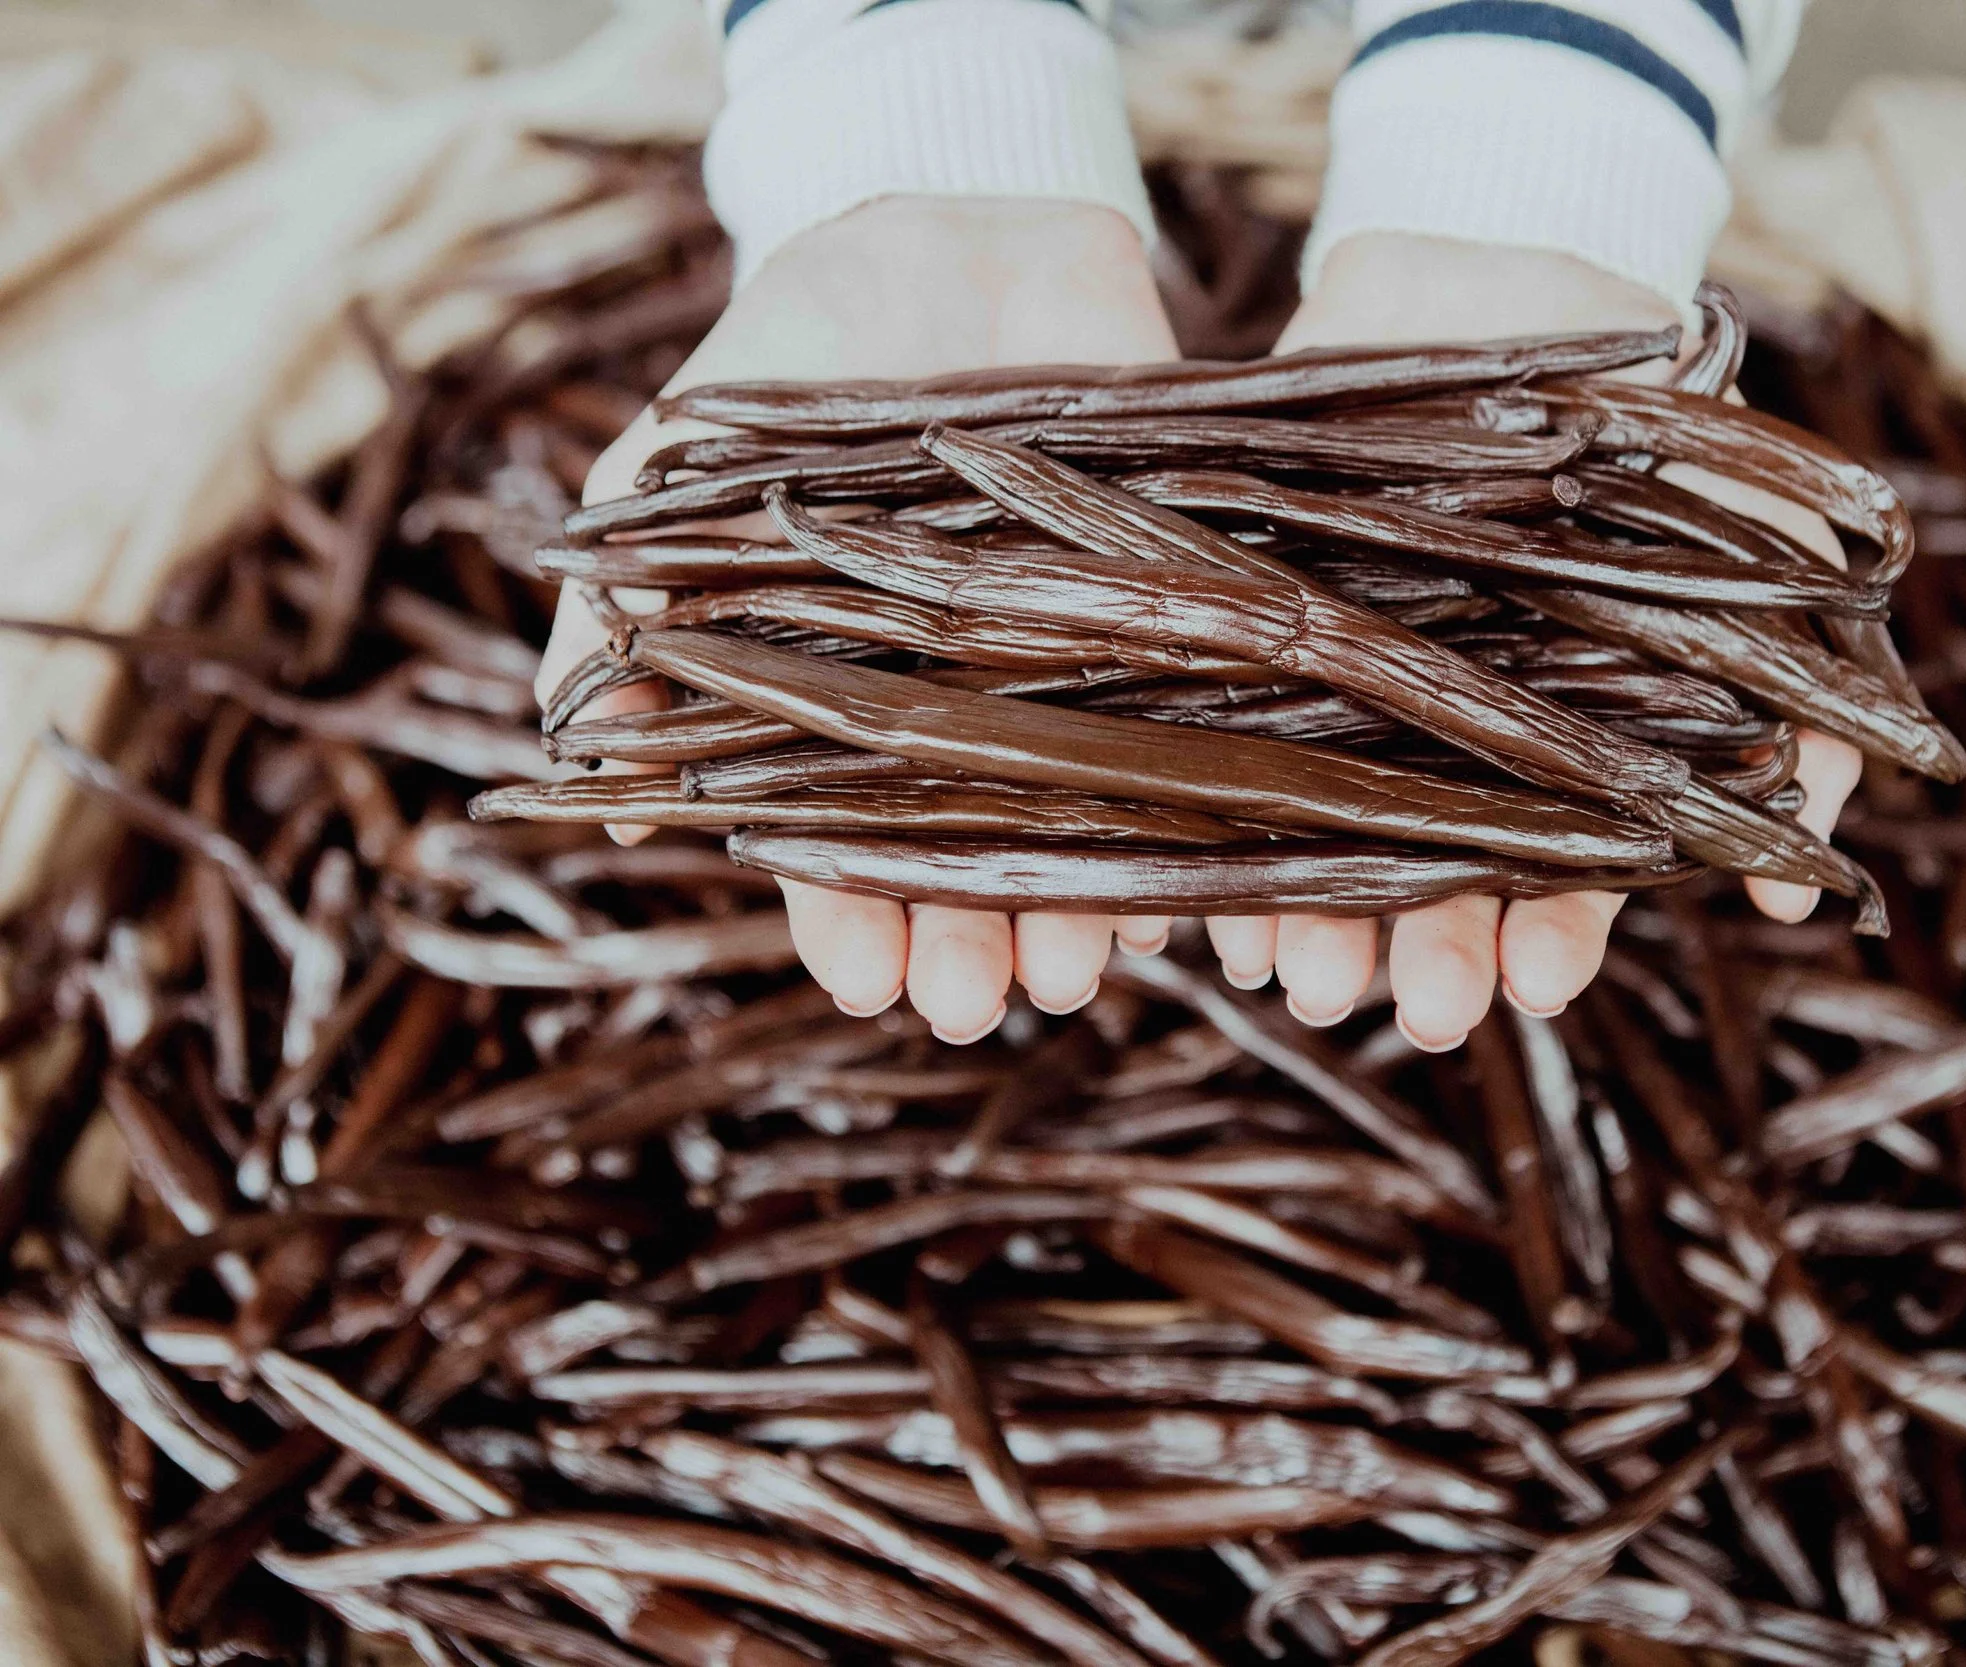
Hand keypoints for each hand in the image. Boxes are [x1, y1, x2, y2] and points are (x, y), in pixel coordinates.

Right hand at [536, 197, 1181, 1041]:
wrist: (946, 230)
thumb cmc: (787, 365)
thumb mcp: (666, 483)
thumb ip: (618, 622)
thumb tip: (596, 787)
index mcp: (845, 703)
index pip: (845, 849)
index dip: (850, 925)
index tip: (863, 989)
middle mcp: (966, 712)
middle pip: (973, 864)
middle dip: (971, 945)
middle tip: (979, 1008)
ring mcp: (1071, 668)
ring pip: (1082, 824)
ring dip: (1081, 908)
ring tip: (1078, 970)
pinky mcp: (1170, 613)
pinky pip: (1191, 733)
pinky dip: (1190, 802)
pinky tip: (1186, 864)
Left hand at [1216, 234, 1864, 1048]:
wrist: (1490, 257)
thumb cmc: (1630, 386)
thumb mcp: (1737, 486)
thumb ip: (1786, 622)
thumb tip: (1819, 794)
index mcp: (1592, 720)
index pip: (1580, 854)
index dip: (1562, 923)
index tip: (1539, 987)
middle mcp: (1480, 726)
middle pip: (1459, 867)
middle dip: (1444, 949)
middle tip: (1429, 1014)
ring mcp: (1374, 686)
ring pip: (1355, 828)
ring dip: (1334, 915)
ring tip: (1313, 983)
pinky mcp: (1276, 638)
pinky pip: (1247, 751)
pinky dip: (1235, 823)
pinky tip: (1215, 892)